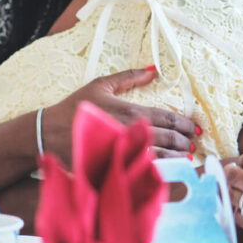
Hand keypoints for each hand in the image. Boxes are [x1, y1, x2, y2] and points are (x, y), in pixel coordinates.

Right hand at [42, 67, 196, 162]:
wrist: (49, 133)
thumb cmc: (75, 107)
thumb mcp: (101, 85)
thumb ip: (129, 77)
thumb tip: (153, 70)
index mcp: (130, 111)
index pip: (167, 118)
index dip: (184, 124)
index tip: (193, 128)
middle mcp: (130, 132)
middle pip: (168, 138)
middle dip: (184, 142)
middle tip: (193, 144)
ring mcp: (124, 151)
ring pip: (161, 157)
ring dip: (177, 158)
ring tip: (186, 158)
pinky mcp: (115, 167)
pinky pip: (143, 171)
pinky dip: (160, 171)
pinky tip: (168, 172)